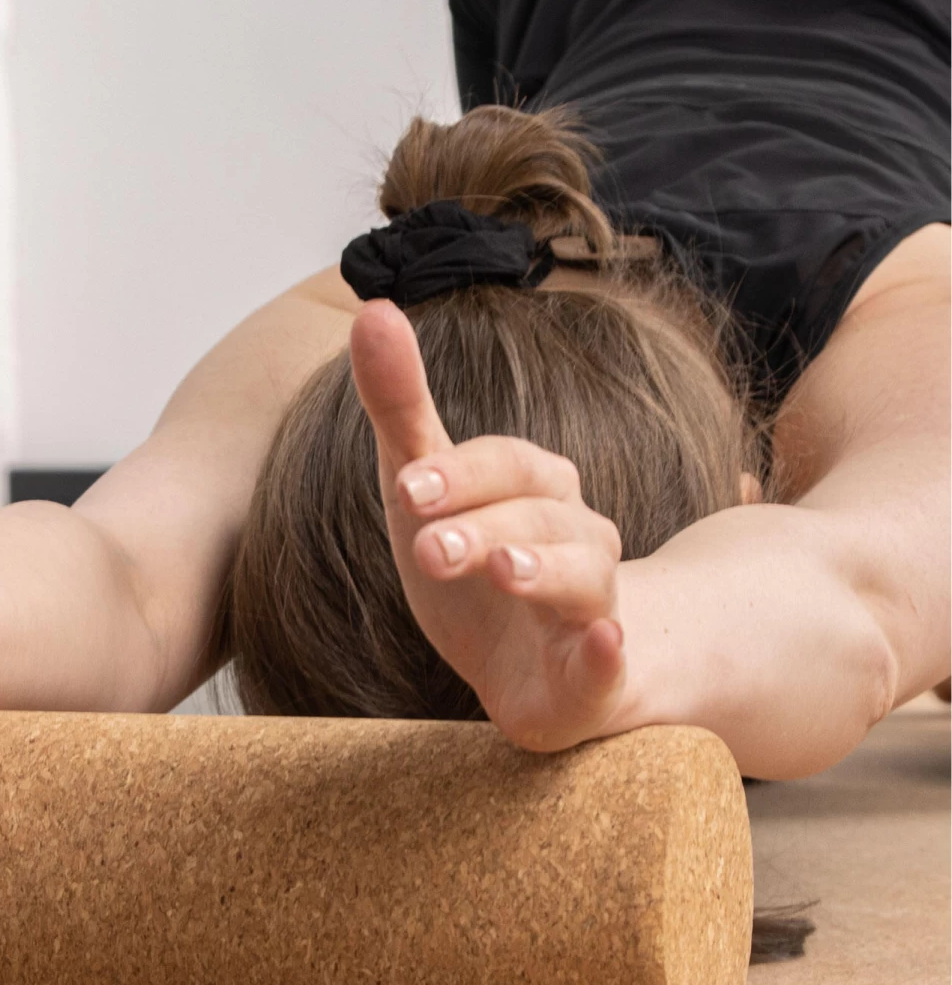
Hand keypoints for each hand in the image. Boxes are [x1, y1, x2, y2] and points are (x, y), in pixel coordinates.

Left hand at [349, 300, 626, 750]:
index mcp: (538, 488)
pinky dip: (610, 649)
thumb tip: (372, 310)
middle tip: (428, 549)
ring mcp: (594, 605)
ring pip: (583, 576)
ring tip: (506, 569)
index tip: (406, 490)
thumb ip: (401, 409)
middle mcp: (579, 535)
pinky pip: (612, 660)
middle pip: (537, 514)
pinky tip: (606, 641)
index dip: (458, 474)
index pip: (504, 464)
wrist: (528, 672)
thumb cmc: (470, 570)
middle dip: (481, 526)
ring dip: (544, 568)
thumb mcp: (422, 490)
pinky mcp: (596, 673)